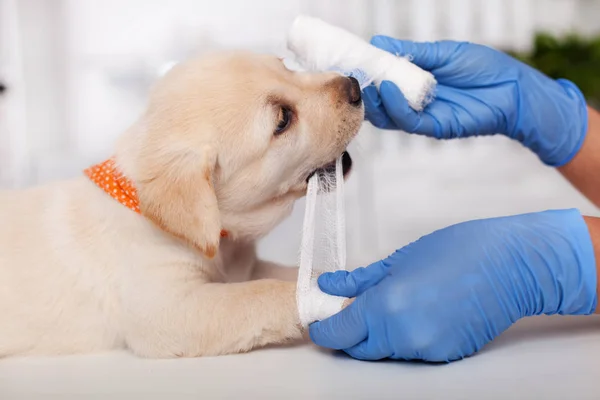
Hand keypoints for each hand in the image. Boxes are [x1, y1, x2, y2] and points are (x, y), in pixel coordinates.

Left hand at [309, 209, 597, 361]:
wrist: (511, 265)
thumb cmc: (457, 251)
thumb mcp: (399, 260)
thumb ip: (359, 280)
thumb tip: (328, 286)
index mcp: (387, 307)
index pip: (340, 333)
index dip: (325, 329)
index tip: (320, 321)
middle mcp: (403, 336)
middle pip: (359, 348)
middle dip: (350, 333)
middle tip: (353, 310)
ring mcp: (426, 350)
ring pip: (386, 352)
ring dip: (378, 335)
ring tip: (394, 303)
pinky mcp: (446, 356)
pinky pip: (411, 353)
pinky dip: (404, 338)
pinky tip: (418, 312)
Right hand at [363, 38, 587, 166]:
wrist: (515, 89)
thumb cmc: (484, 68)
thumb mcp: (443, 53)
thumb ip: (412, 52)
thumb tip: (378, 42)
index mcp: (416, 82)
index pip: (383, 81)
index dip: (367, 73)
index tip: (351, 61)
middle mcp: (415, 101)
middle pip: (380, 102)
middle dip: (364, 90)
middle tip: (351, 75)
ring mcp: (424, 116)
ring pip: (388, 116)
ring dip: (374, 101)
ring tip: (366, 83)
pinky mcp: (435, 127)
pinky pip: (407, 121)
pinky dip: (395, 107)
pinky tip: (390, 90)